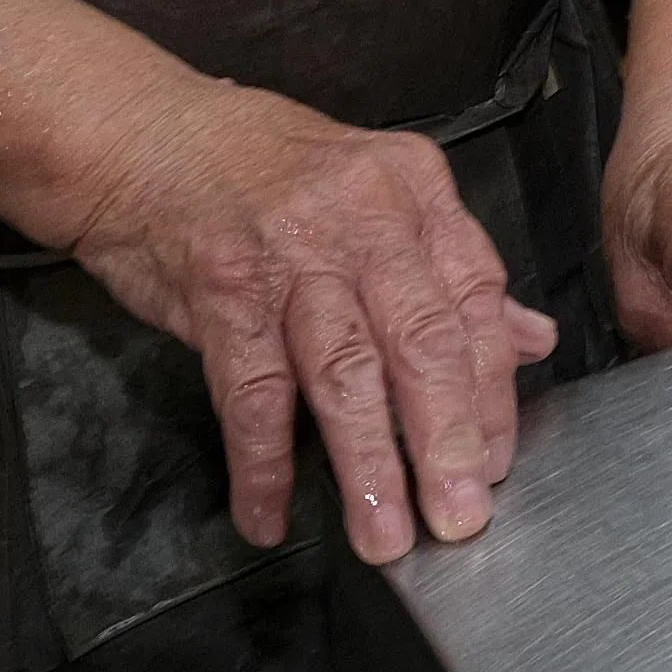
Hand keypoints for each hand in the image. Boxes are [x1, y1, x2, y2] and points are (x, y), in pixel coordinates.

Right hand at [63, 76, 560, 564]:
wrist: (142, 134)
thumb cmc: (265, 171)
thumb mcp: (373, 196)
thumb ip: (450, 271)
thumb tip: (529, 338)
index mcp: (413, 190)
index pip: (474, 297)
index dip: (491, 390)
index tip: (499, 462)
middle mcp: (360, 218)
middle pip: (421, 340)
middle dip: (445, 440)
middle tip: (460, 517)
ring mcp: (288, 255)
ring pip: (344, 372)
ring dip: (367, 465)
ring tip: (383, 537)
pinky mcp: (220, 290)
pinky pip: (250, 392)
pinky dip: (261, 462)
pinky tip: (268, 515)